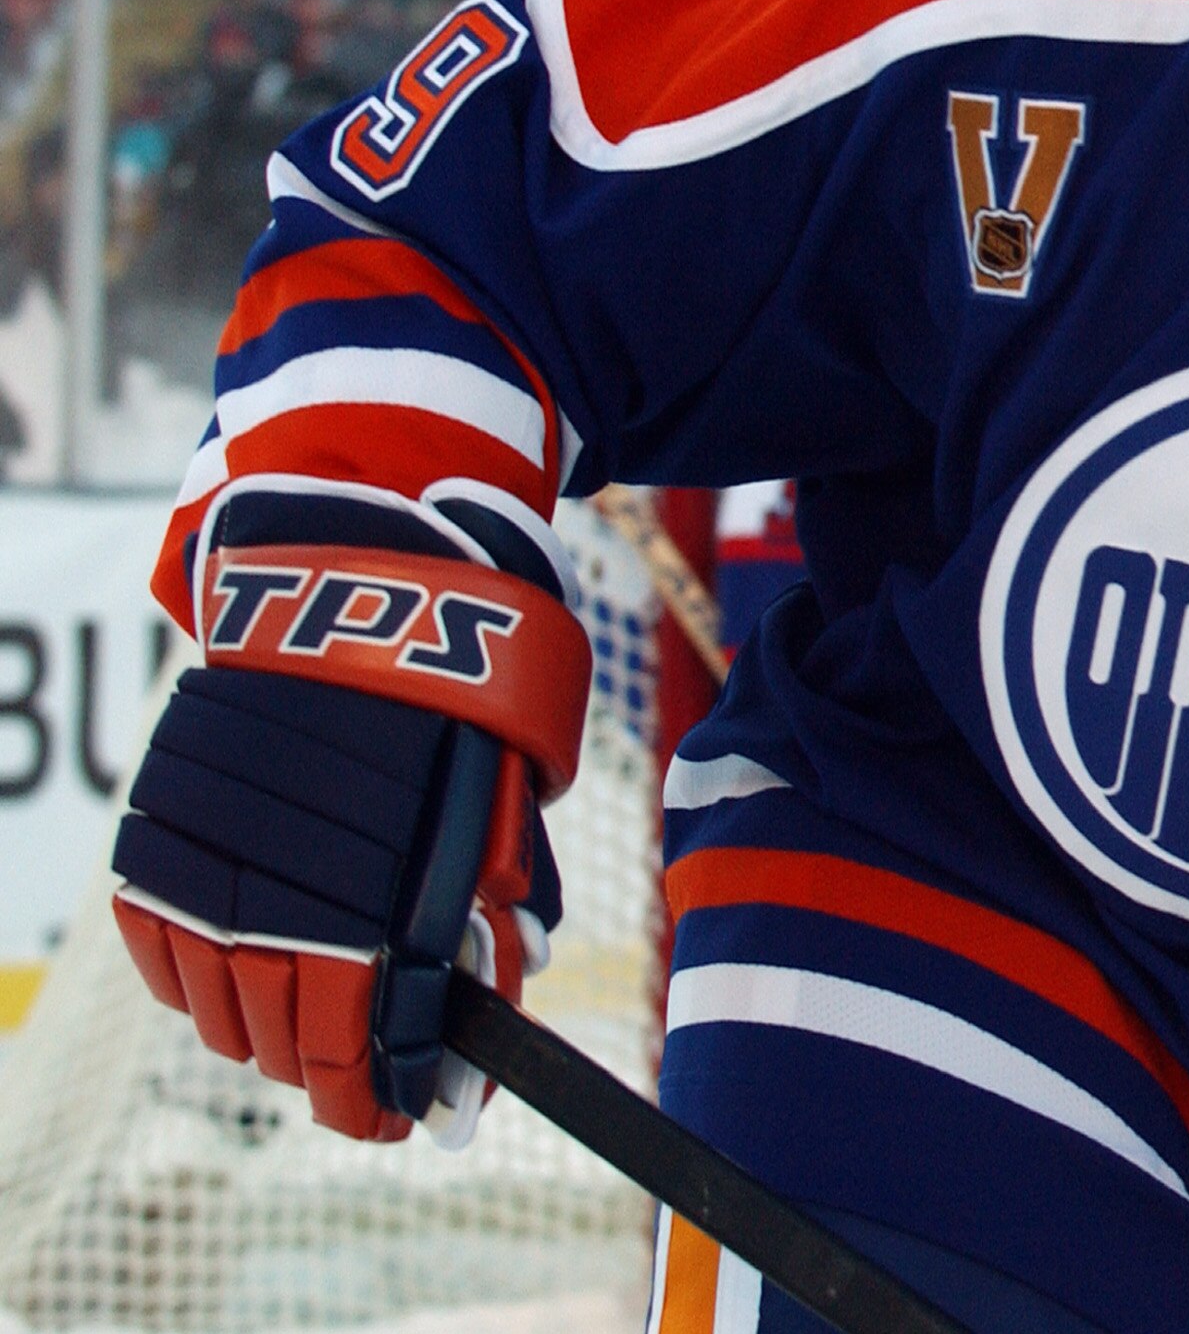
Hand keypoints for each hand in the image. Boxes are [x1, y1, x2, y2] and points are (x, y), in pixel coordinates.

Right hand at [112, 541, 587, 1142]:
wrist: (350, 596)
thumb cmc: (454, 697)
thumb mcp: (504, 802)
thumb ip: (497, 906)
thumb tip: (497, 997)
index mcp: (379, 904)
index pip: (360, 1047)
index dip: (376, 1099)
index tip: (394, 1120)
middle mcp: (284, 904)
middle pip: (286, 1043)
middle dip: (327, 1072)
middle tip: (354, 1076)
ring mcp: (209, 879)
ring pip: (220, 1012)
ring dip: (263, 1033)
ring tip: (303, 1022)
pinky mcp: (155, 847)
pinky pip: (164, 955)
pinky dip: (200, 980)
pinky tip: (241, 971)